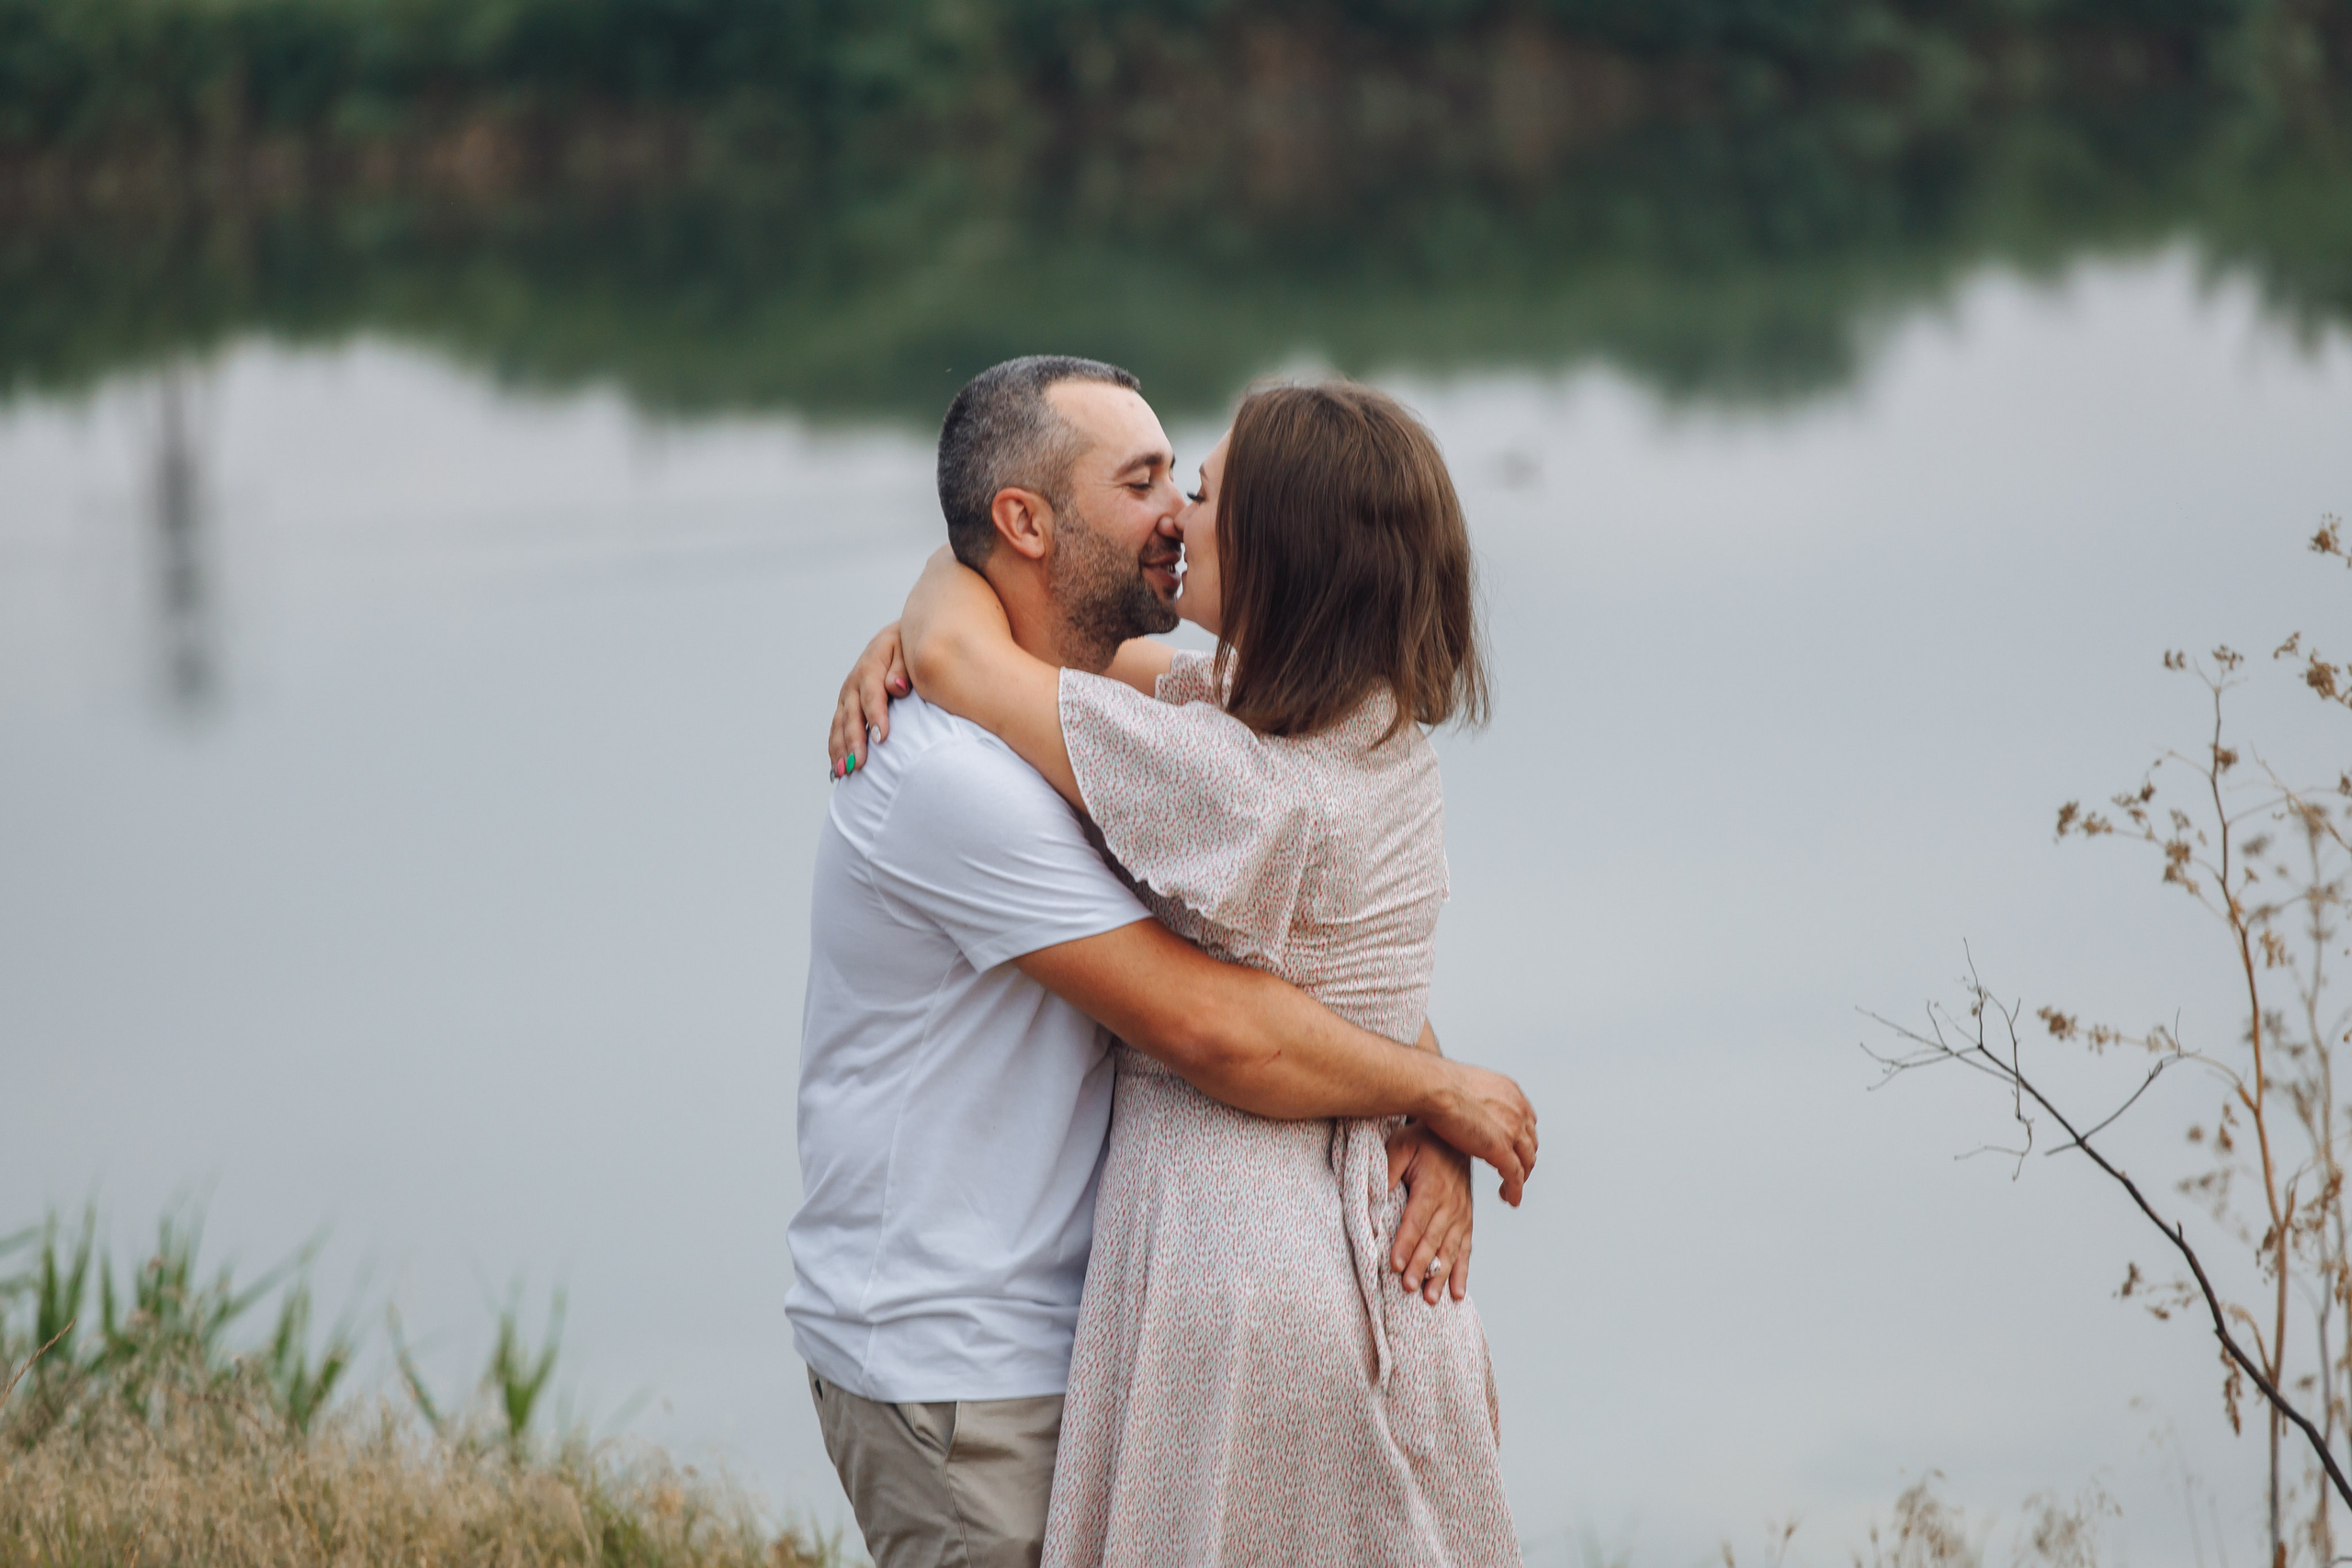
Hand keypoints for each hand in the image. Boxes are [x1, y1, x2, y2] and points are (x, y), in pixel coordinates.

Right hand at [829, 622, 907, 777]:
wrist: (896, 639)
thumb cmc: (907, 647)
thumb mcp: (908, 650)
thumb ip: (902, 668)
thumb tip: (897, 686)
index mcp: (871, 667)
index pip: (872, 694)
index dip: (876, 716)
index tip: (882, 738)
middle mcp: (854, 682)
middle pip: (852, 714)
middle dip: (854, 740)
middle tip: (858, 764)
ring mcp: (847, 695)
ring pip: (840, 724)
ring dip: (840, 748)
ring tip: (843, 772)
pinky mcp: (845, 705)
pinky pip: (837, 728)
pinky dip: (836, 747)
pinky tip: (838, 768)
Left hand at [1387, 1123, 1472, 1303]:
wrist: (1456, 1132)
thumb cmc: (1422, 1140)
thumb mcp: (1400, 1145)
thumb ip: (1387, 1170)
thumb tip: (1373, 1197)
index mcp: (1433, 1186)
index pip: (1416, 1220)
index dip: (1405, 1243)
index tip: (1394, 1265)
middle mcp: (1451, 1203)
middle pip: (1433, 1240)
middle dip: (1420, 1266)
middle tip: (1407, 1288)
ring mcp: (1462, 1214)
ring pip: (1451, 1250)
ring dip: (1440, 1275)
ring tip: (1430, 1299)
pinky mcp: (1466, 1220)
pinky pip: (1466, 1249)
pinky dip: (1461, 1272)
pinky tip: (1456, 1293)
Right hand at [1415, 1061, 1537, 1206]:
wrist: (1433, 1087)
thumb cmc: (1437, 1084)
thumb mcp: (1468, 1086)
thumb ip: (1476, 1099)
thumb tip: (1464, 1105)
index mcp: (1510, 1092)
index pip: (1525, 1120)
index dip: (1520, 1138)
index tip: (1513, 1148)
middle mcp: (1517, 1110)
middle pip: (1529, 1142)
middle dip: (1523, 1159)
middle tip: (1513, 1172)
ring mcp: (1512, 1130)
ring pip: (1526, 1161)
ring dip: (1521, 1177)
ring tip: (1510, 1190)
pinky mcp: (1501, 1149)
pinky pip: (1515, 1176)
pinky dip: (1515, 1190)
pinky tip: (1511, 1199)